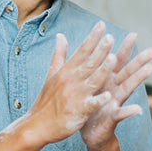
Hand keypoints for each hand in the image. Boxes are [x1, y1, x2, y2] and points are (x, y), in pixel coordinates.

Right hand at [25, 22, 117, 146]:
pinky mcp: (77, 112)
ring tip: (114, 59)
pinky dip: (98, 100)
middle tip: (110, 37)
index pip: (81, 51)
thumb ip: (59, 54)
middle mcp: (71, 81)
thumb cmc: (47, 100)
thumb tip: (61, 35)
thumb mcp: (51, 75)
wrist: (37, 125)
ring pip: (91, 81)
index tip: (102, 25)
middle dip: (100, 50)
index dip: (92, 38)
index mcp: (66, 72)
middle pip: (88, 63)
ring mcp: (74, 97)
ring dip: (102, 70)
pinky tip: (109, 96)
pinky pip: (90, 105)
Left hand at [80, 32, 151, 150]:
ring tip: (151, 69)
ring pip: (128, 88)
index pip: (118, 60)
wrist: (91, 132)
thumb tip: (93, 51)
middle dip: (140, 61)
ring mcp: (116, 102)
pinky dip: (129, 111)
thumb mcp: (88, 84)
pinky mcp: (112, 116)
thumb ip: (91, 68)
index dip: (126, 48)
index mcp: (107, 79)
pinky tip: (138, 109)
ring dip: (139, 79)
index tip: (134, 34)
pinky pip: (121, 113)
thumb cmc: (89, 106)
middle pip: (128, 72)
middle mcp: (115, 89)